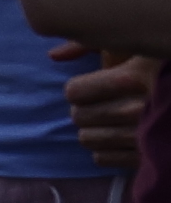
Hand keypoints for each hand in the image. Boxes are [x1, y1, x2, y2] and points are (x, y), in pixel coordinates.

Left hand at [64, 41, 159, 166]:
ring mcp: (143, 138)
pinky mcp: (147, 159)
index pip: (75, 91)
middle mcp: (137, 110)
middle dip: (85, 110)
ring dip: (94, 130)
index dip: (79, 89)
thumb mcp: (143, 47)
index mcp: (134, 79)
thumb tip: (54, 54)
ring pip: (87, 139)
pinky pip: (102, 159)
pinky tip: (121, 138)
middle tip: (101, 104)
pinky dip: (106, 149)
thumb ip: (95, 43)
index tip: (90, 86)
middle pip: (78, 116)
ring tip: (111, 120)